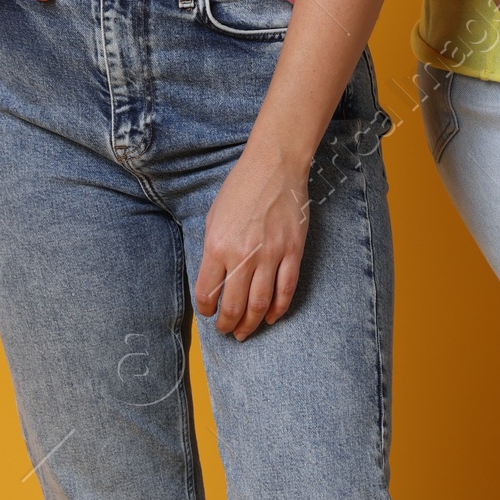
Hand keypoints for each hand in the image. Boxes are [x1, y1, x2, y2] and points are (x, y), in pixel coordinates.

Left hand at [195, 137, 311, 339]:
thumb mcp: (214, 216)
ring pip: (260, 304)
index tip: (208, 312)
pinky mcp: (292, 252)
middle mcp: (243, 255)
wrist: (274, 167)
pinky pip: (286, 290)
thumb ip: (213, 249)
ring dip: (250, 324)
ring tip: (244, 332)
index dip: (206, 308)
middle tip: (226, 331)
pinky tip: (270, 317)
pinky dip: (277, 309)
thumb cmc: (241, 188)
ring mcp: (271, 255)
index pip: (207, 291)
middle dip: (227, 324)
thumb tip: (215, 279)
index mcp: (217, 245)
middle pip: (234, 305)